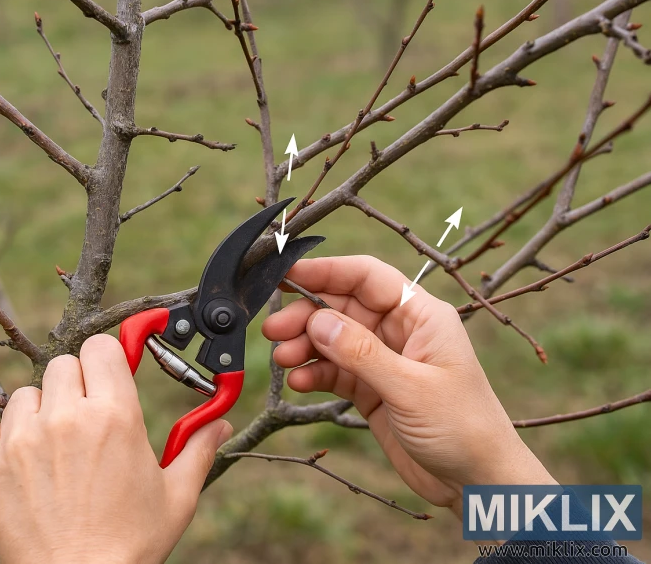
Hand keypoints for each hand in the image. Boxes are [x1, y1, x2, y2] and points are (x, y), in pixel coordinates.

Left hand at [0, 334, 232, 563]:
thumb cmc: (131, 545)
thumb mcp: (177, 496)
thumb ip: (198, 449)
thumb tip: (221, 424)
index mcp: (115, 415)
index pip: (103, 347)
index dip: (108, 359)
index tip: (111, 373)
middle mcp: (67, 417)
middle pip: (64, 365)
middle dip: (77, 385)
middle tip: (87, 418)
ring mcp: (23, 439)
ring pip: (26, 394)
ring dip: (40, 411)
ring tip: (56, 447)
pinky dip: (3, 438)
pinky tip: (25, 462)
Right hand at [263, 256, 555, 515]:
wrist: (478, 482)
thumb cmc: (463, 428)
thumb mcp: (410, 388)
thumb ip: (361, 353)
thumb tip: (317, 320)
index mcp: (421, 316)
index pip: (368, 277)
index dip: (327, 270)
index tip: (288, 273)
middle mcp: (401, 331)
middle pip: (344, 306)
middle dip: (307, 314)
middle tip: (275, 329)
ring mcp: (385, 360)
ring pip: (334, 338)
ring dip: (306, 345)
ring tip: (283, 358)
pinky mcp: (373, 390)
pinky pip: (335, 371)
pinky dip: (315, 373)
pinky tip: (300, 381)